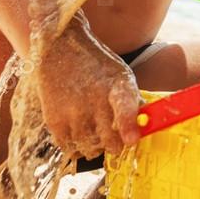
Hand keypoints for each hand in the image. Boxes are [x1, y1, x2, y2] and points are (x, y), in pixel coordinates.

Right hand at [33, 12, 141, 159]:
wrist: (59, 48)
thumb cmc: (95, 65)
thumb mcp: (120, 75)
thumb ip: (132, 101)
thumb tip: (145, 126)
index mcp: (117, 85)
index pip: (125, 106)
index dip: (128, 125)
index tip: (131, 140)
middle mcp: (95, 100)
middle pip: (110, 144)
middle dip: (114, 145)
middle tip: (110, 135)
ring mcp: (73, 112)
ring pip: (90, 150)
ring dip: (94, 147)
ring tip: (92, 130)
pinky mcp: (55, 120)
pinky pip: (69, 149)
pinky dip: (75, 147)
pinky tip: (78, 132)